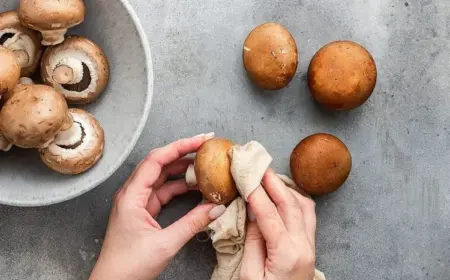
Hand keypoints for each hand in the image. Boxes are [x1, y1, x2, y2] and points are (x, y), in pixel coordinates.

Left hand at [89, 133, 226, 279]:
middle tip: (207, 148)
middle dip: (183, 153)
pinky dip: (180, 188)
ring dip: (183, 172)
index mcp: (131, 196)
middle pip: (159, 164)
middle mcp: (132, 194)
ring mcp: (137, 202)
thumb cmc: (128, 267)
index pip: (157, 160)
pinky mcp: (143, 211)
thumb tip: (216, 207)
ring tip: (205, 167)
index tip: (201, 140)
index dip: (180, 146)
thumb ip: (192, 224)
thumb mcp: (165, 244)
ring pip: (162, 177)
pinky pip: (163, 192)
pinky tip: (196, 189)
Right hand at [240, 169, 316, 279]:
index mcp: (287, 254)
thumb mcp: (249, 276)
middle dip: (273, 181)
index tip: (245, 175)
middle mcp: (304, 246)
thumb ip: (253, 242)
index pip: (269, 214)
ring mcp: (310, 246)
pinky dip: (297, 199)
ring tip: (271, 175)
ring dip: (287, 187)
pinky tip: (286, 193)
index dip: (256, 192)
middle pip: (290, 204)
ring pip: (304, 206)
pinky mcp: (310, 247)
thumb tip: (253, 215)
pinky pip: (308, 215)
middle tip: (259, 165)